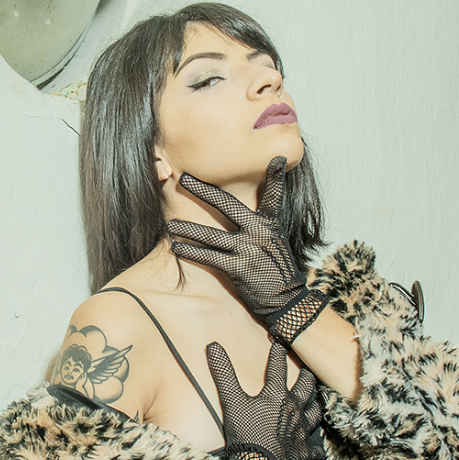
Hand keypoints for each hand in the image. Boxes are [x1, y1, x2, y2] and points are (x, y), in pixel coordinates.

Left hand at [167, 157, 329, 343]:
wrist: (288, 301)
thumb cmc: (277, 272)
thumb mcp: (275, 243)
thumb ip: (261, 227)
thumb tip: (243, 218)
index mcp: (271, 224)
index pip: (274, 195)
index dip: (276, 176)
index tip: (275, 158)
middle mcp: (260, 232)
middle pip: (227, 204)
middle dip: (203, 190)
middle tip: (184, 179)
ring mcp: (249, 249)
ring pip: (211, 234)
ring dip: (187, 229)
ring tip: (170, 225)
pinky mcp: (239, 268)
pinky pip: (208, 256)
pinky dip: (191, 252)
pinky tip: (177, 248)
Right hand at [206, 340, 322, 459]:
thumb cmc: (246, 434)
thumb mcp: (231, 401)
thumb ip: (224, 373)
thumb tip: (213, 346)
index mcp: (277, 396)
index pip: (278, 368)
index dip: (278, 353)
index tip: (280, 342)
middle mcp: (294, 410)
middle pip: (305, 388)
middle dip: (307, 376)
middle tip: (308, 370)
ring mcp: (301, 431)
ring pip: (314, 413)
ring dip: (315, 405)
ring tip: (316, 400)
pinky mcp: (303, 451)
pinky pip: (314, 448)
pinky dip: (315, 446)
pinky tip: (316, 446)